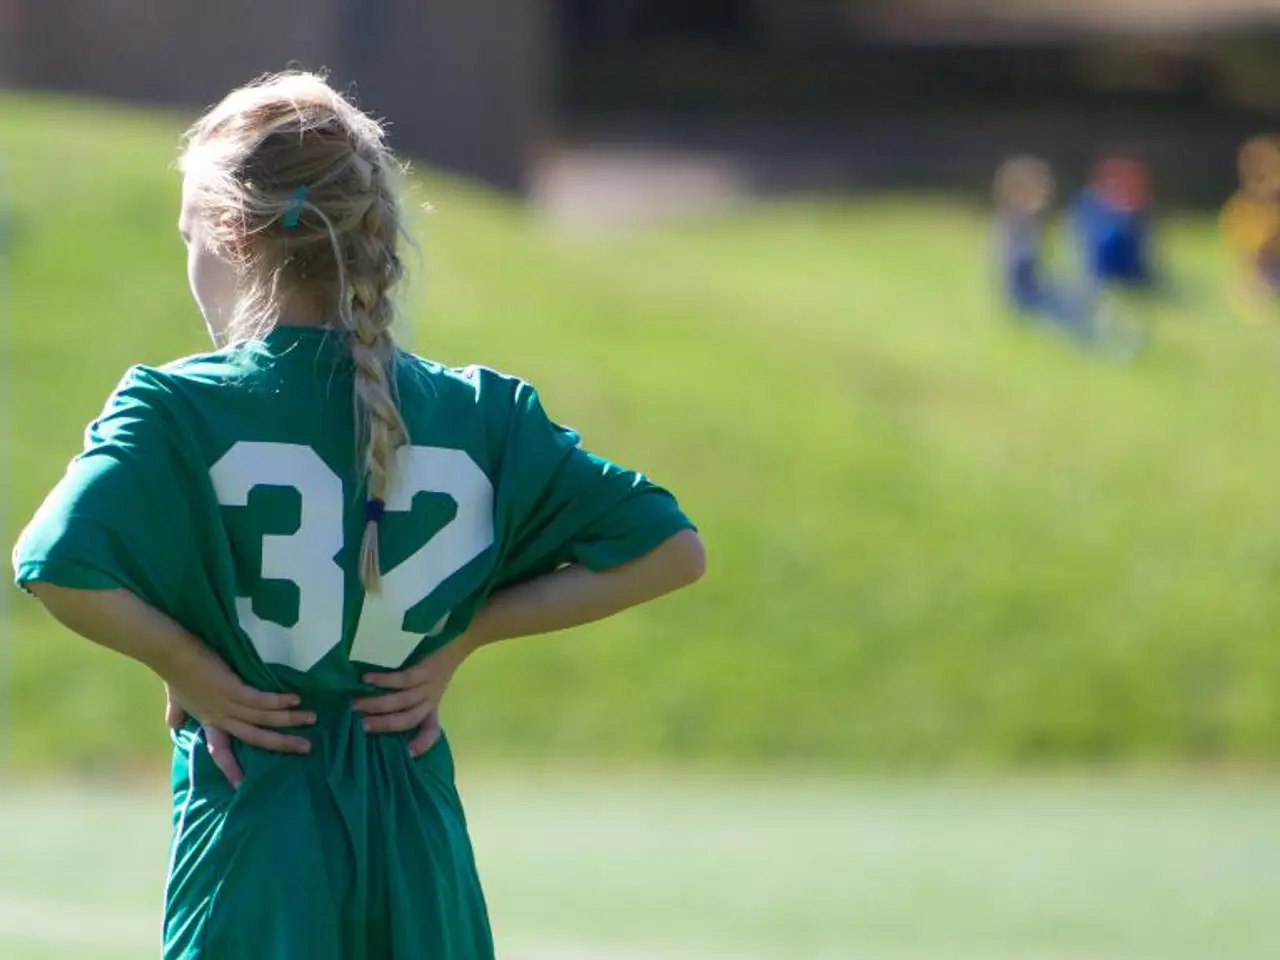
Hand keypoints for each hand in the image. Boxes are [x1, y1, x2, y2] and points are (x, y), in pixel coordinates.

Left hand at [158, 639, 313, 776]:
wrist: (171, 656)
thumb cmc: (176, 675)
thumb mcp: (177, 700)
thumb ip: (177, 714)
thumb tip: (173, 726)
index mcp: (209, 722)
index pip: (219, 751)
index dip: (231, 768)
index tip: (241, 786)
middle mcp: (221, 718)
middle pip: (255, 737)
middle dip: (282, 743)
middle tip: (306, 748)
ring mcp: (228, 705)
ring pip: (264, 719)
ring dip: (290, 719)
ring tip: (312, 718)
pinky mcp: (234, 689)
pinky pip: (261, 700)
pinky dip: (279, 700)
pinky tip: (296, 699)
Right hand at [354, 634, 475, 756]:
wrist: (459, 640)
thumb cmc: (436, 663)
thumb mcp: (428, 686)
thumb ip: (409, 698)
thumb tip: (372, 708)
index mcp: (431, 707)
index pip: (431, 731)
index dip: (422, 744)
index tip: (408, 754)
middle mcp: (430, 699)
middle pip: (408, 719)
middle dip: (383, 725)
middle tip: (360, 726)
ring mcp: (428, 685)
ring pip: (402, 701)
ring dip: (377, 704)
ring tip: (356, 704)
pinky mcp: (425, 669)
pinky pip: (403, 679)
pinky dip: (383, 681)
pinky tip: (367, 679)